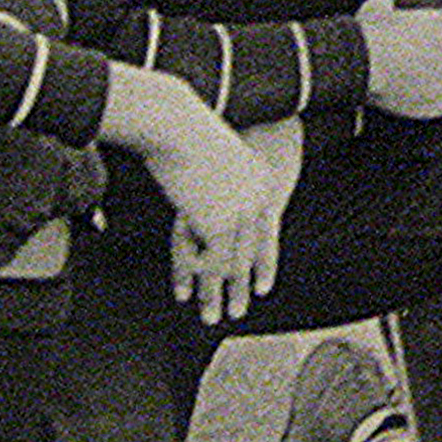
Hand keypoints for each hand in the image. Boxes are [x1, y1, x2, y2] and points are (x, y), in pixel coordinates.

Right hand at [161, 113, 303, 327]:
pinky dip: (190, 276)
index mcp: (261, 179)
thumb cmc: (181, 132)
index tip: (263, 287)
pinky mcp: (220, 222)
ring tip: (210, 318)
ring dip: (216, 294)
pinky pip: (206, 260)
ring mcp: (243, 211)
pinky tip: (181, 292)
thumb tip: (204, 220)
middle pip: (250, 252)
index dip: (265, 262)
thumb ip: (212, 190)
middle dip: (241, 286)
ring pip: (230, 264)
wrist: (175, 123)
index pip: (267, 232)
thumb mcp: (205, 163)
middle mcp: (259, 197)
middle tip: (238, 312)